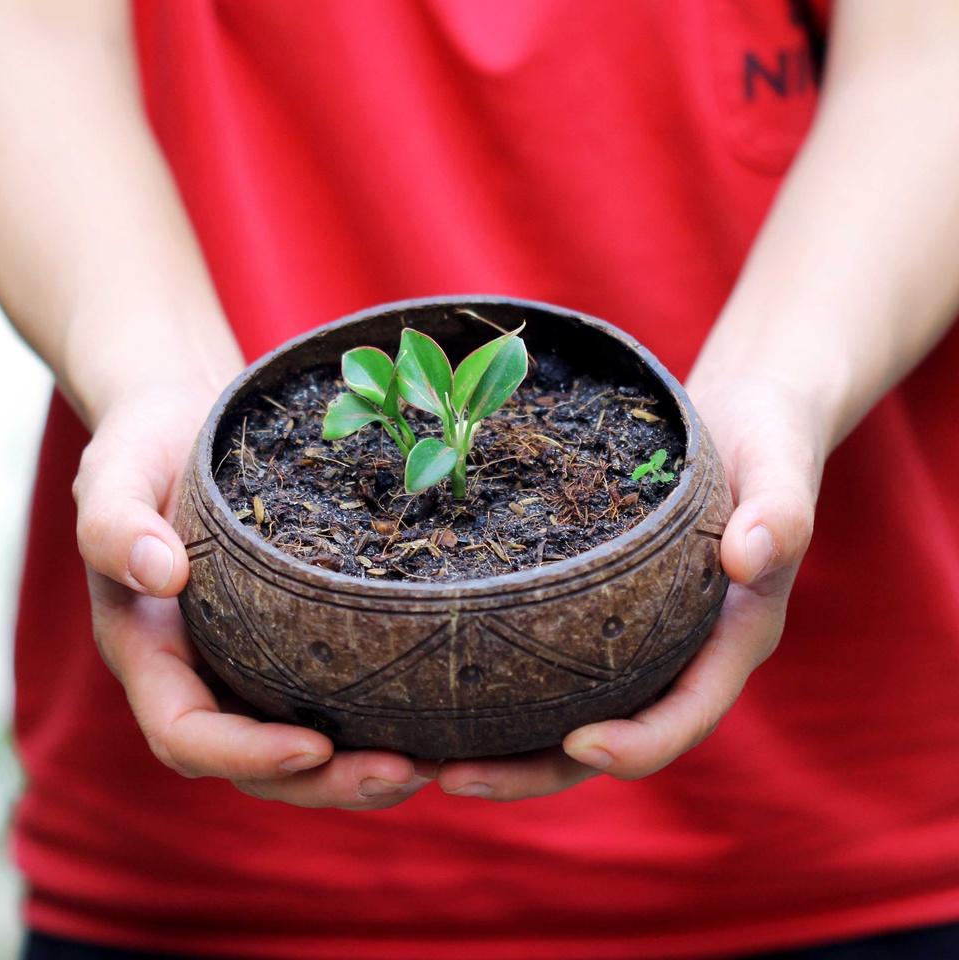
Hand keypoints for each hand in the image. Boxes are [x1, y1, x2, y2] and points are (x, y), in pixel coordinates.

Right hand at [73, 380, 431, 808]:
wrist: (185, 422)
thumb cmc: (143, 444)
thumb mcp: (116, 471)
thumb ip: (116, 524)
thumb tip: (160, 576)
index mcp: (149, 651)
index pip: (187, 734)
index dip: (246, 755)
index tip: (315, 746)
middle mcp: (201, 670)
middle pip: (255, 762)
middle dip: (325, 782)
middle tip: (405, 771)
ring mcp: (249, 658)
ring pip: (300, 744)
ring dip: (360, 767)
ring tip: (434, 761)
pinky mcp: (293, 634)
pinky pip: (331, 693)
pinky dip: (377, 716)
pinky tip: (437, 709)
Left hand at [436, 375, 822, 800]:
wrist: (743, 422)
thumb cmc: (767, 445)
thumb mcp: (780, 469)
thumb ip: (779, 513)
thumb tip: (749, 557)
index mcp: (729, 640)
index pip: (685, 713)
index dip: (639, 743)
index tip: (581, 743)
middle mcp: (677, 654)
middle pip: (608, 738)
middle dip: (535, 771)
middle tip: (454, 778)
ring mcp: (634, 637)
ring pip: (566, 711)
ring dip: (501, 745)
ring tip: (422, 757)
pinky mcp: (597, 610)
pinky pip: (548, 659)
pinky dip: (499, 684)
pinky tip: (433, 681)